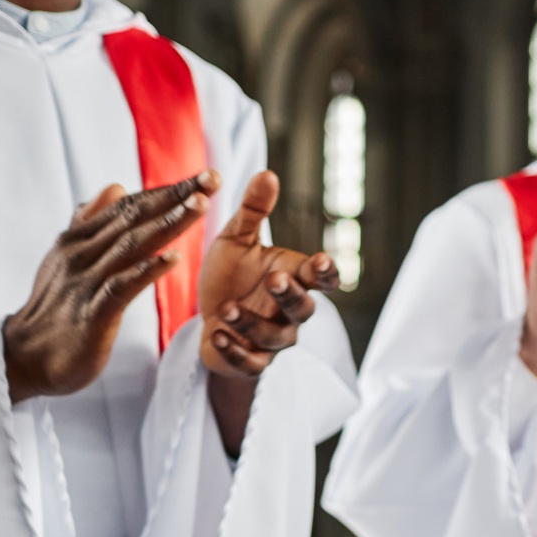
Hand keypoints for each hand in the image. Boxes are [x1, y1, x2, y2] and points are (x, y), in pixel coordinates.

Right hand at [3, 174, 216, 403]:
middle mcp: (81, 253)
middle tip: (213, 179)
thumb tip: (115, 187)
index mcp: (79, 239)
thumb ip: (91, 223)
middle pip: (135, 218)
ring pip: (132, 245)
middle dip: (176, 197)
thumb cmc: (55, 309)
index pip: (130, 207)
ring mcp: (85, 281)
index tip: (205, 177)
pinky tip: (173, 259)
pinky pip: (121, 287)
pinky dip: (146, 271)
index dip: (168, 190)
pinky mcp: (92, 313)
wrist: (24, 357)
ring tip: (200, 205)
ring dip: (168, 224)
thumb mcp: (68, 258)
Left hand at [198, 171, 339, 455]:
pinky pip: (252, 363)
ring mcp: (273, 340)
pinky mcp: (252, 362)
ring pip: (276, 337)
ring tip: (226, 307)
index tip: (320, 262)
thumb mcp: (236, 240)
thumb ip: (253, 211)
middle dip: (290, 295)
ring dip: (252, 322)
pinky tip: (217, 336)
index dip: (326, 273)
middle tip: (273, 278)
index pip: (322, 279)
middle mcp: (290, 312)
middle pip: (304, 308)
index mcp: (293, 279)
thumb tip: (267, 173)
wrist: (210, 320)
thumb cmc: (231, 277)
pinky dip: (235, 352)